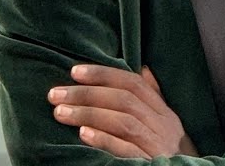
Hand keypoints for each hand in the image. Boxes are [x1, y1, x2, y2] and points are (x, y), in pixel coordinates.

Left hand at [48, 64, 198, 157]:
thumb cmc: (169, 153)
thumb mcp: (165, 125)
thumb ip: (153, 98)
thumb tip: (143, 68)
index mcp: (163, 113)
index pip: (133, 83)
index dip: (103, 74)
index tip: (74, 72)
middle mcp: (163, 126)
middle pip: (124, 100)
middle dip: (87, 94)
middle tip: (55, 94)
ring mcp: (158, 146)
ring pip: (124, 122)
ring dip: (89, 114)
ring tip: (60, 112)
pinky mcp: (152, 164)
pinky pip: (128, 150)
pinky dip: (105, 140)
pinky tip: (84, 134)